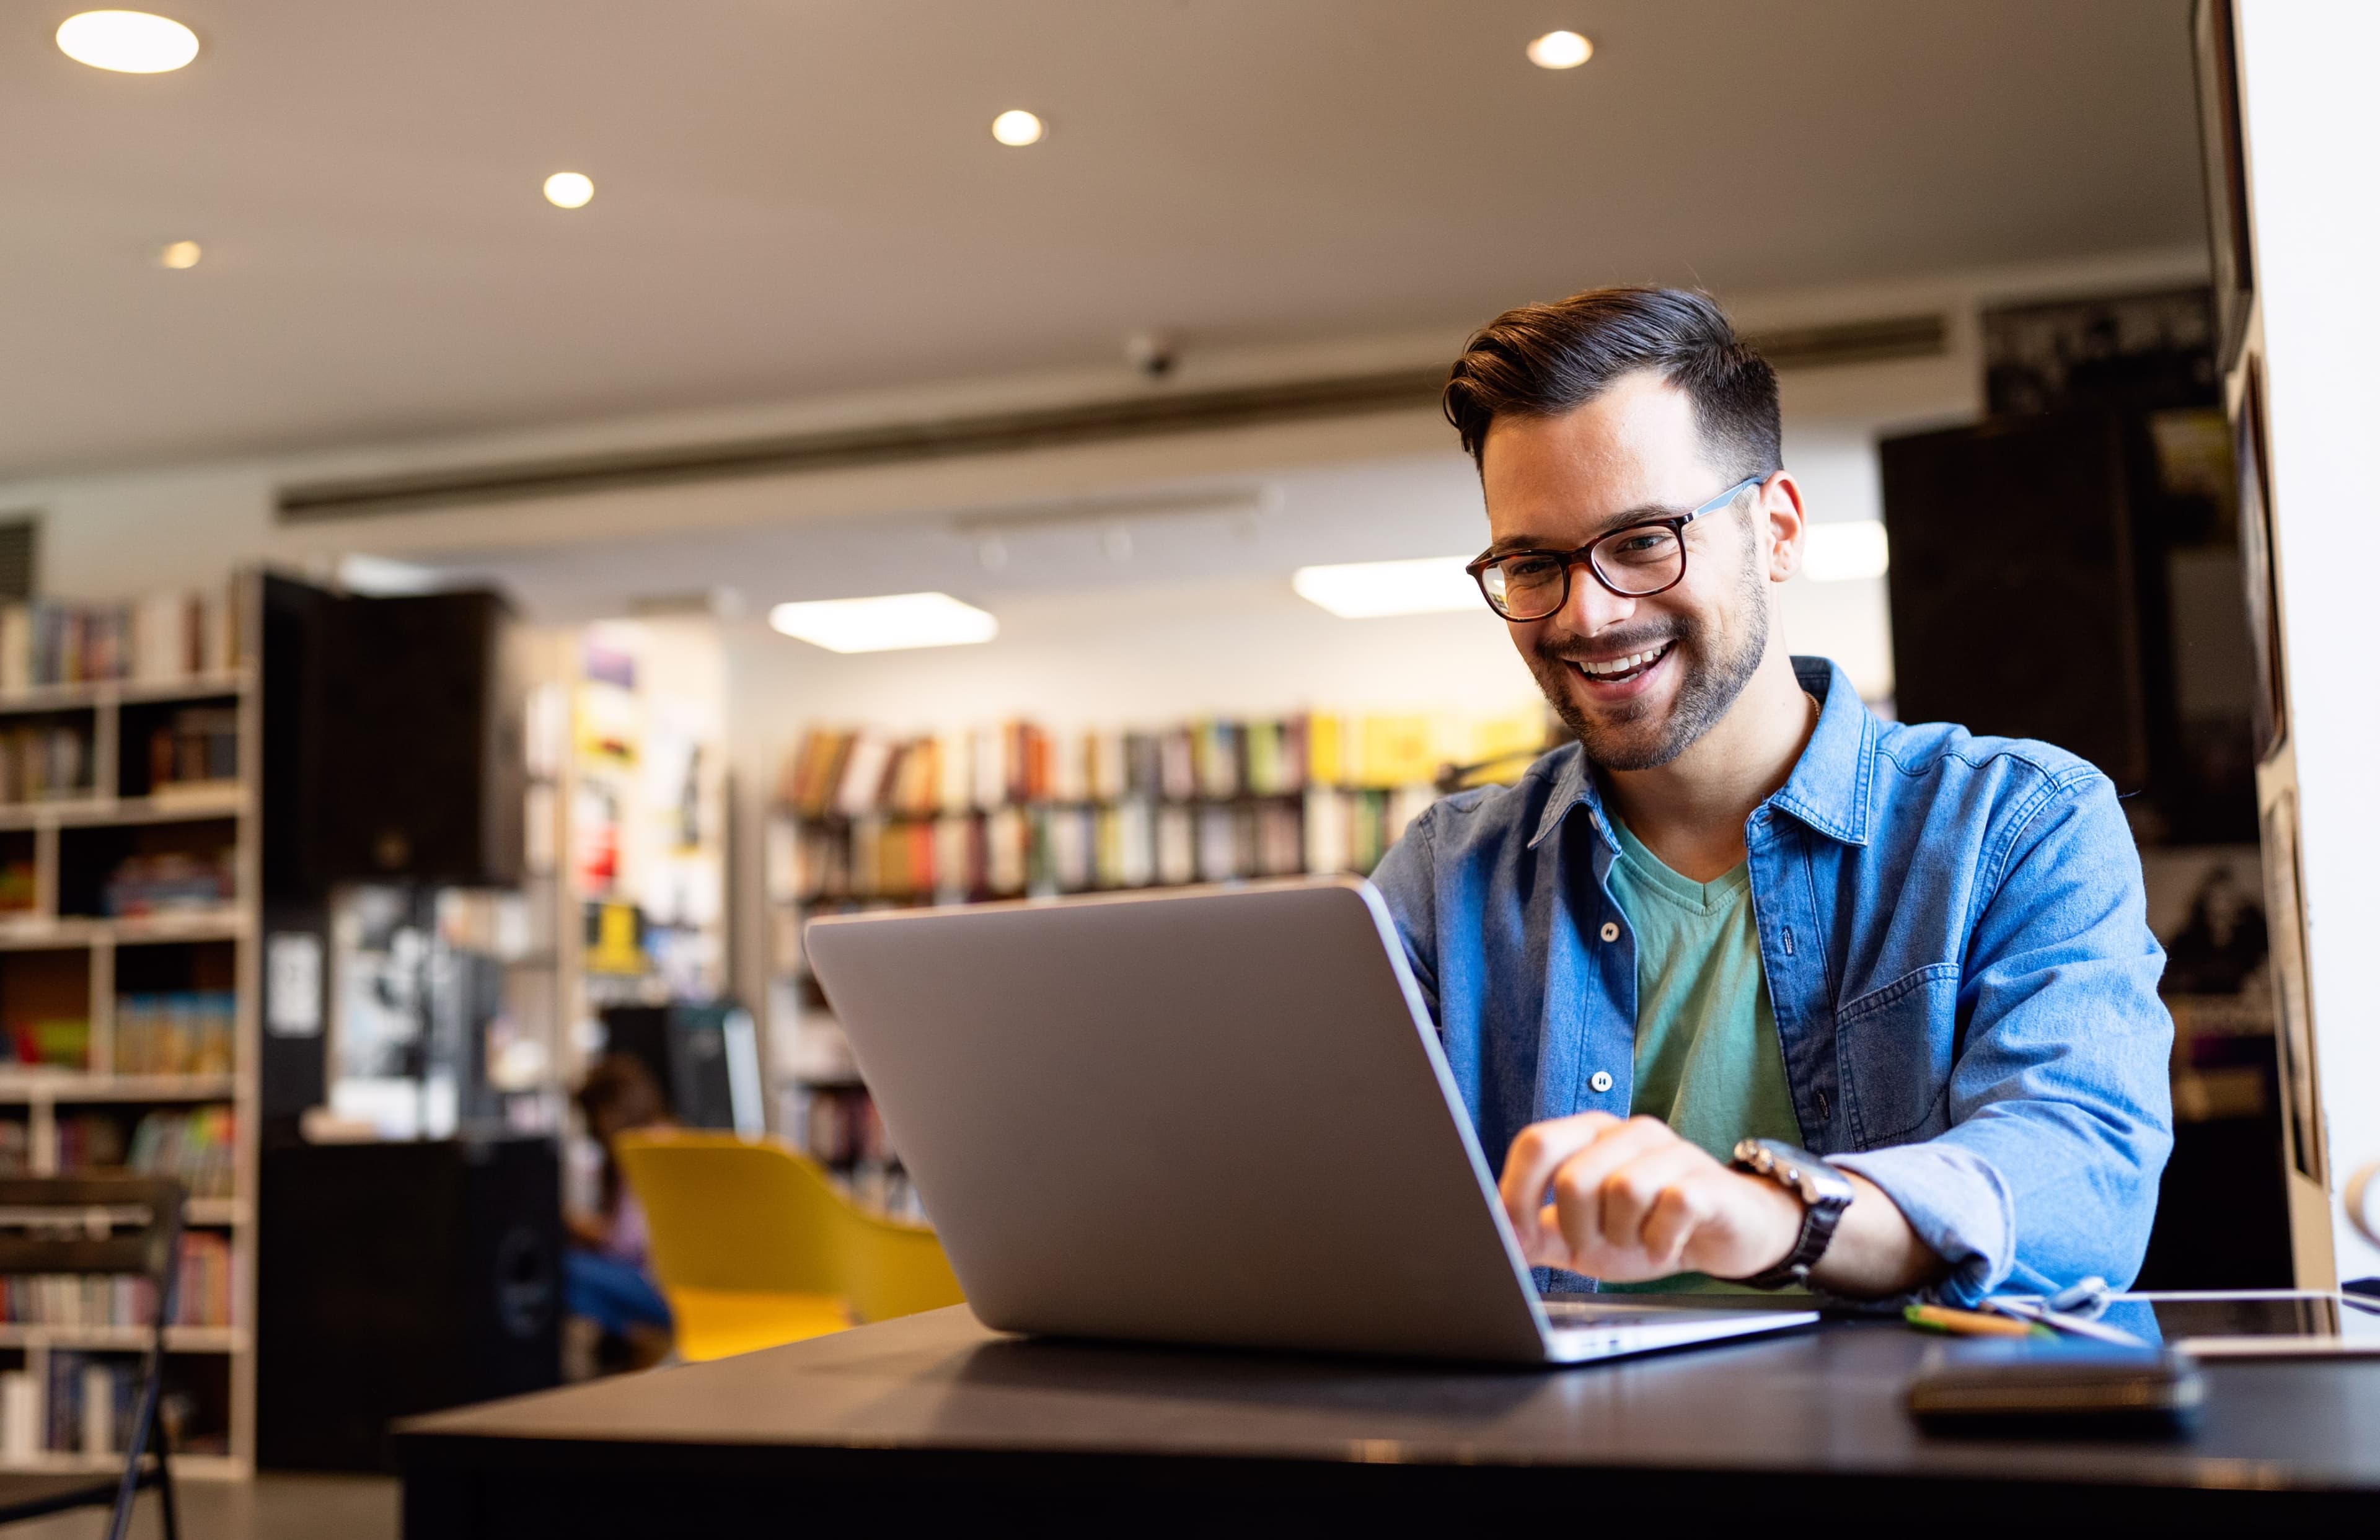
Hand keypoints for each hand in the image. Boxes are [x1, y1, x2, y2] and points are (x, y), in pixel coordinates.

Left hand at [1498, 1113, 1804, 1282]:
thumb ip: (1539, 1233)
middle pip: (1574, 1176)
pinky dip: (1661, 1240)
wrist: (1726, 1233)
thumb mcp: (1584, 1235)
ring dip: (1623, 1237)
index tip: (1518, 1239)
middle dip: (1578, 1229)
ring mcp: (1670, 1151)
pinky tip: (1666, 1246)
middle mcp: (1627, 1132)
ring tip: (1638, 1243)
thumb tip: (1492, 1239)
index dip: (1518, 1195)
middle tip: (1597, 1245)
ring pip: (1622, 1191)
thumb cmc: (1647, 1227)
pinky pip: (1671, 1205)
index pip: (1536, 1144)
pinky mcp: (1705, 1179)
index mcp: (1589, 1135)